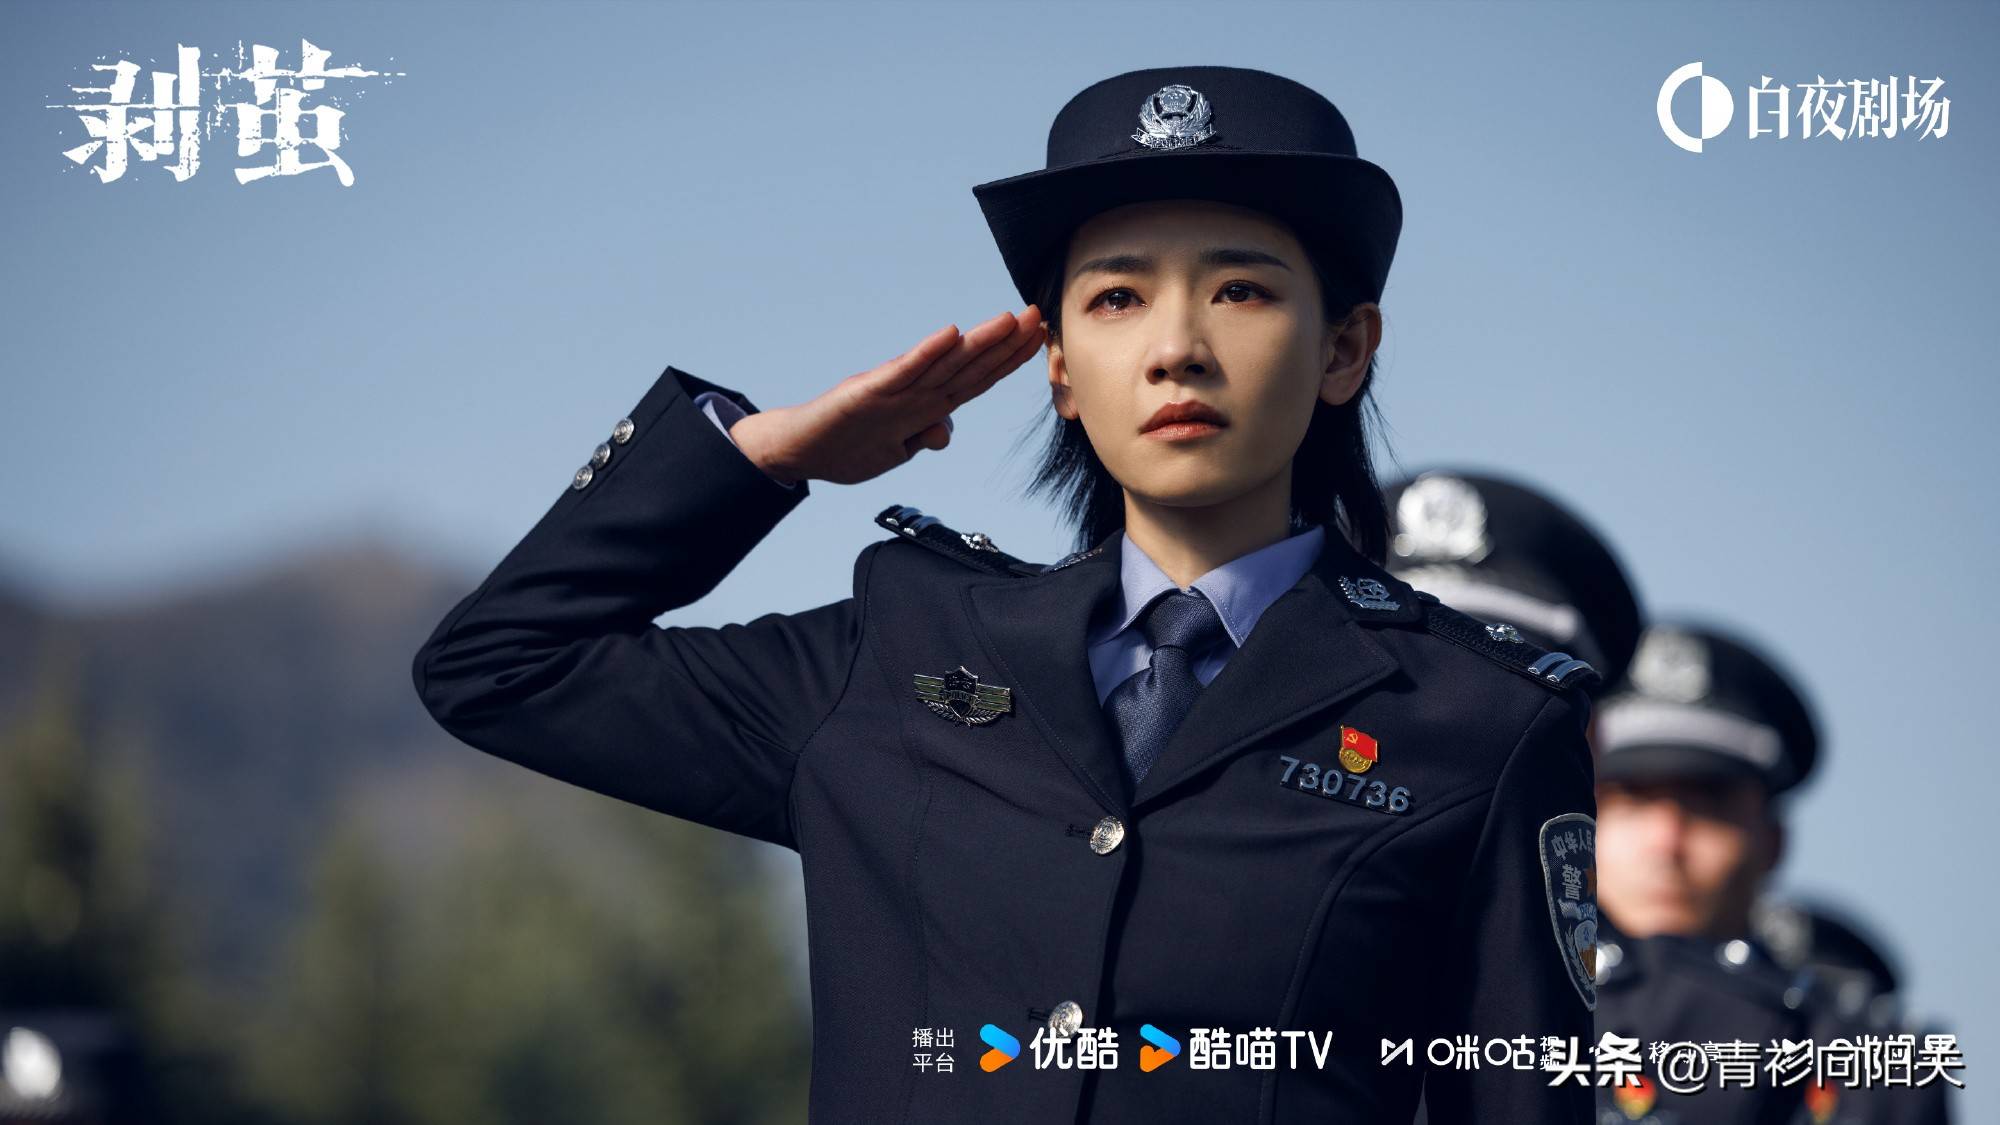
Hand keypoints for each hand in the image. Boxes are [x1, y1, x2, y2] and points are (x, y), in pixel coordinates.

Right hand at [727, 307, 1043, 485]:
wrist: (798, 449)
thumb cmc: (845, 444)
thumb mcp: (893, 450)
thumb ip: (921, 437)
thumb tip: (944, 433)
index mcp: (924, 405)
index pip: (976, 379)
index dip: (1008, 361)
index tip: (1037, 340)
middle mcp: (914, 392)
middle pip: (969, 366)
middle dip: (1006, 343)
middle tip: (1038, 314)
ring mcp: (893, 391)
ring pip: (944, 365)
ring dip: (979, 342)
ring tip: (1009, 319)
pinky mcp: (868, 393)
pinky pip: (904, 373)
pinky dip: (927, 354)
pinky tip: (950, 335)